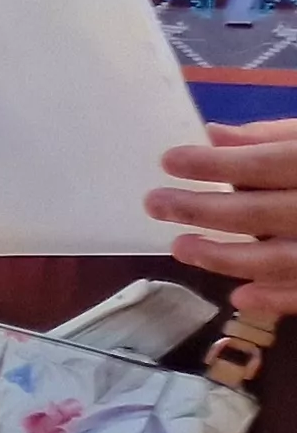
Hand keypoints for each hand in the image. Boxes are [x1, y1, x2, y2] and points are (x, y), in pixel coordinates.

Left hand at [156, 120, 296, 317]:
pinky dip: (276, 298)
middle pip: (260, 212)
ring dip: (224, 257)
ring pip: (279, 259)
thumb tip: (217, 134)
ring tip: (180, 246)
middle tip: (155, 203)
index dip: (214, 163)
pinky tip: (240, 295)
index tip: (168, 160)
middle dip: (201, 209)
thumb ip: (277, 135)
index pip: (265, 163)